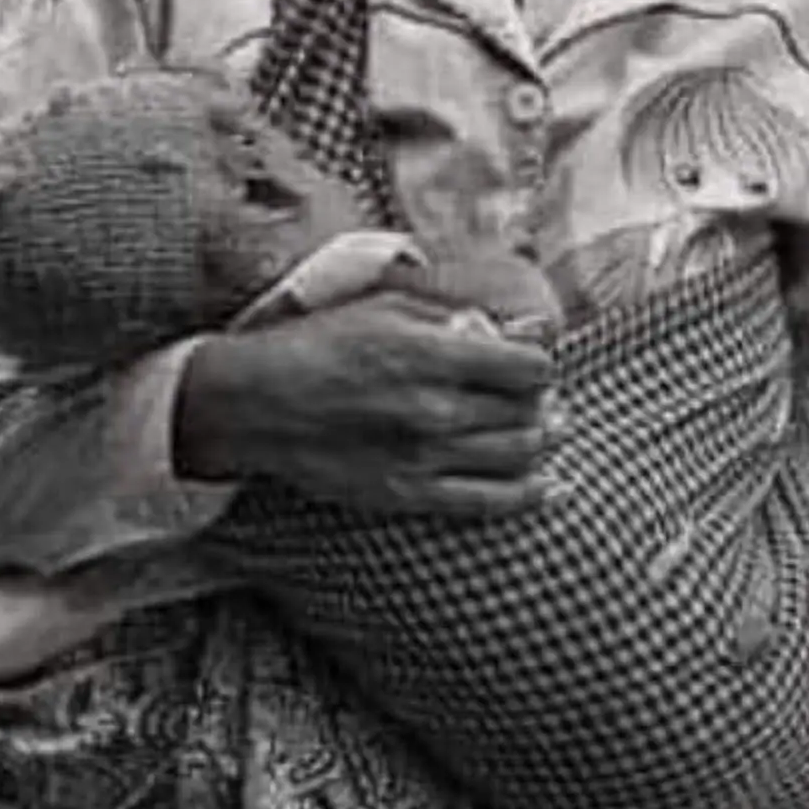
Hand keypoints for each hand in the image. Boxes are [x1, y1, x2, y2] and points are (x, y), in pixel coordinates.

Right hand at [174, 293, 555, 517]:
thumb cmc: (319, 344)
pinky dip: (529, 495)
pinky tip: (550, 484)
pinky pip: (489, 501)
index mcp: (431, 355)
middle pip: (529, 411)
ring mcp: (426, 457)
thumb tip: (524, 326)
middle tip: (537, 394)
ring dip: (543, 439)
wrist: (258, 404)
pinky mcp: (411, 493)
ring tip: (545, 428)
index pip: (530, 366)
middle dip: (543, 400)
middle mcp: (435, 409)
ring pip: (519, 454)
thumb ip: (457, 317)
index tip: (531, 358)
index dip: (540, 360)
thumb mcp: (386, 307)